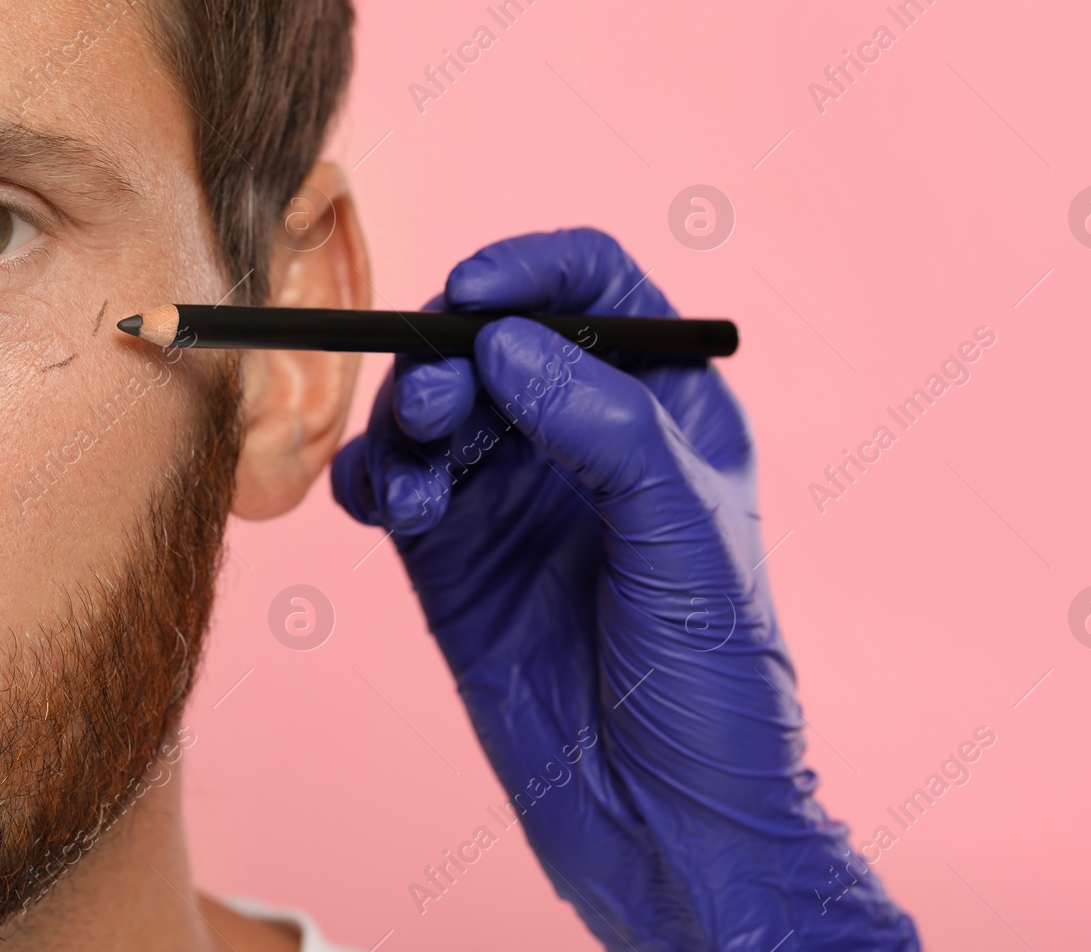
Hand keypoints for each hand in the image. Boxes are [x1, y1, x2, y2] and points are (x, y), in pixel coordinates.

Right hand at [332, 229, 919, 950]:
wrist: (666, 821)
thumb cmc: (713, 681)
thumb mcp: (684, 534)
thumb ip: (602, 424)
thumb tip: (506, 342)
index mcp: (663, 410)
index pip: (596, 288)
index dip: (533, 270)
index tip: (480, 294)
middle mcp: (580, 439)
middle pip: (492, 339)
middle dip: (451, 354)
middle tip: (439, 401)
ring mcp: (511, 497)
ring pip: (431, 408)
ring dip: (407, 418)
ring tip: (420, 467)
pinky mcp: (452, 559)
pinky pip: (393, 487)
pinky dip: (376, 481)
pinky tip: (398, 512)